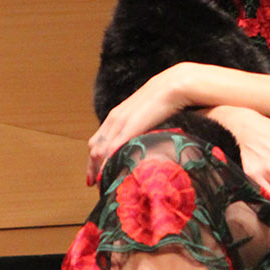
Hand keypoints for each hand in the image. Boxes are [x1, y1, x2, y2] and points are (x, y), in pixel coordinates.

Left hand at [86, 66, 190, 183]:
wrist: (176, 84)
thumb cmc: (170, 98)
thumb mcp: (151, 113)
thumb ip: (145, 126)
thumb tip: (147, 140)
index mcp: (119, 114)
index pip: (98, 139)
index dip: (94, 158)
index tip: (95, 173)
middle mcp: (115, 117)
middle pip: (94, 146)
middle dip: (92, 166)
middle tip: (94, 184)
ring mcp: (120, 122)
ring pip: (99, 150)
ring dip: (98, 168)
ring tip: (102, 184)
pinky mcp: (129, 126)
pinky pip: (112, 148)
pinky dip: (107, 163)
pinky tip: (108, 175)